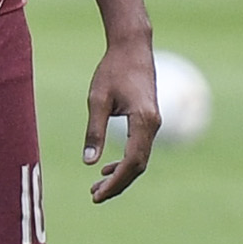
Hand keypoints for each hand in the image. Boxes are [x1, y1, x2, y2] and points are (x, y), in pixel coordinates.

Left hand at [82, 30, 160, 202]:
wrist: (132, 47)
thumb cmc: (113, 70)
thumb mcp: (97, 100)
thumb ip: (94, 131)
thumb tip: (88, 162)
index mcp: (143, 121)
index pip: (131, 162)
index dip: (115, 182)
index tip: (97, 194)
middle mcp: (153, 125)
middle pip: (138, 166)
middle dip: (118, 184)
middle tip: (94, 196)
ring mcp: (154, 123)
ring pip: (140, 159)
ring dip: (121, 175)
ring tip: (97, 186)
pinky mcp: (149, 120)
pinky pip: (140, 148)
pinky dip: (126, 162)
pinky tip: (107, 168)